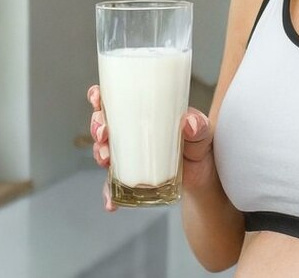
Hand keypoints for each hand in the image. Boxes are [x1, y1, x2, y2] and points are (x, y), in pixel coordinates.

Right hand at [87, 85, 216, 211]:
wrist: (202, 180)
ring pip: (103, 150)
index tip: (97, 98)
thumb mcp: (201, 134)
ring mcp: (127, 156)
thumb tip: (189, 122)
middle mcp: (130, 133)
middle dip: (97, 126)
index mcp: (143, 114)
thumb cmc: (198, 149)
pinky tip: (111, 202)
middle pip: (103, 123)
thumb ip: (199, 126)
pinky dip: (109, 194)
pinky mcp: (129, 178)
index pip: (115, 99)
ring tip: (106, 160)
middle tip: (103, 133)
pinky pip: (112, 185)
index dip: (99, 96)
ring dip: (99, 154)